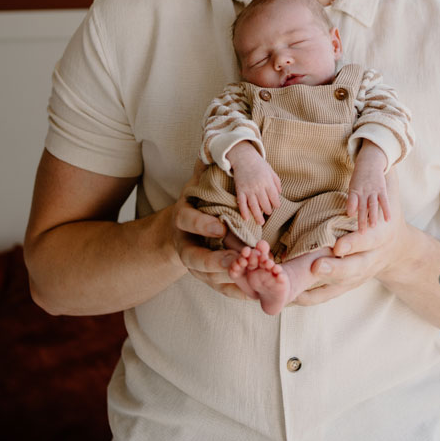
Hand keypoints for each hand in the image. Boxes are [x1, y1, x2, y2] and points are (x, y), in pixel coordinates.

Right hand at [172, 162, 248, 299]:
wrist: (181, 234)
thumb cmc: (196, 204)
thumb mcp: (196, 186)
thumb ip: (203, 170)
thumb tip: (210, 147)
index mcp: (181, 221)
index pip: (188, 222)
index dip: (202, 225)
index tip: (220, 227)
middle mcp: (185, 246)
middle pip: (197, 259)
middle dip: (217, 261)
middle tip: (239, 259)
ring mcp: (195, 267)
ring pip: (211, 278)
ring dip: (233, 278)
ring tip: (254, 275)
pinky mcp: (209, 279)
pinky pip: (223, 288)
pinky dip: (239, 291)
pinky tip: (257, 293)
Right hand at [227, 142, 281, 224]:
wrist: (244, 157)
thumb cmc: (259, 165)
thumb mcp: (271, 171)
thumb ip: (276, 182)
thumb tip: (279, 193)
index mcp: (267, 181)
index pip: (274, 197)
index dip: (276, 204)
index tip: (276, 206)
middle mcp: (258, 186)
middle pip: (264, 203)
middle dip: (268, 210)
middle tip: (268, 213)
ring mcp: (248, 189)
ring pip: (254, 206)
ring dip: (258, 216)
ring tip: (260, 222)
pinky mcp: (240, 190)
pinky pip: (242, 203)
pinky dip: (244, 212)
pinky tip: (246, 219)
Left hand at [296, 169, 405, 305]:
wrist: (398, 250)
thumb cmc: (387, 215)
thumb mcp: (391, 192)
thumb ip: (385, 173)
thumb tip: (381, 149)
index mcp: (380, 237)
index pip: (367, 241)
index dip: (354, 244)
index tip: (338, 246)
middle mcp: (370, 260)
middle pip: (352, 268)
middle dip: (334, 269)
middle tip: (316, 267)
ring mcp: (357, 276)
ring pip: (338, 285)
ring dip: (317, 288)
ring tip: (295, 290)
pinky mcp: (346, 285)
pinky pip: (326, 295)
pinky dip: (309, 298)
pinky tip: (290, 299)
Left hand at [346, 140, 390, 230]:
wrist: (370, 162)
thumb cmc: (359, 178)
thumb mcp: (352, 186)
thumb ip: (352, 200)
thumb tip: (350, 214)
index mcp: (354, 190)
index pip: (351, 201)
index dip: (351, 208)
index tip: (350, 217)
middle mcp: (363, 191)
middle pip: (362, 207)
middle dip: (361, 220)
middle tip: (361, 232)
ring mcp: (373, 191)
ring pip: (373, 205)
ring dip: (373, 216)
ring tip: (373, 227)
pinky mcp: (382, 190)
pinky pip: (384, 201)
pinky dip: (386, 210)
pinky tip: (388, 219)